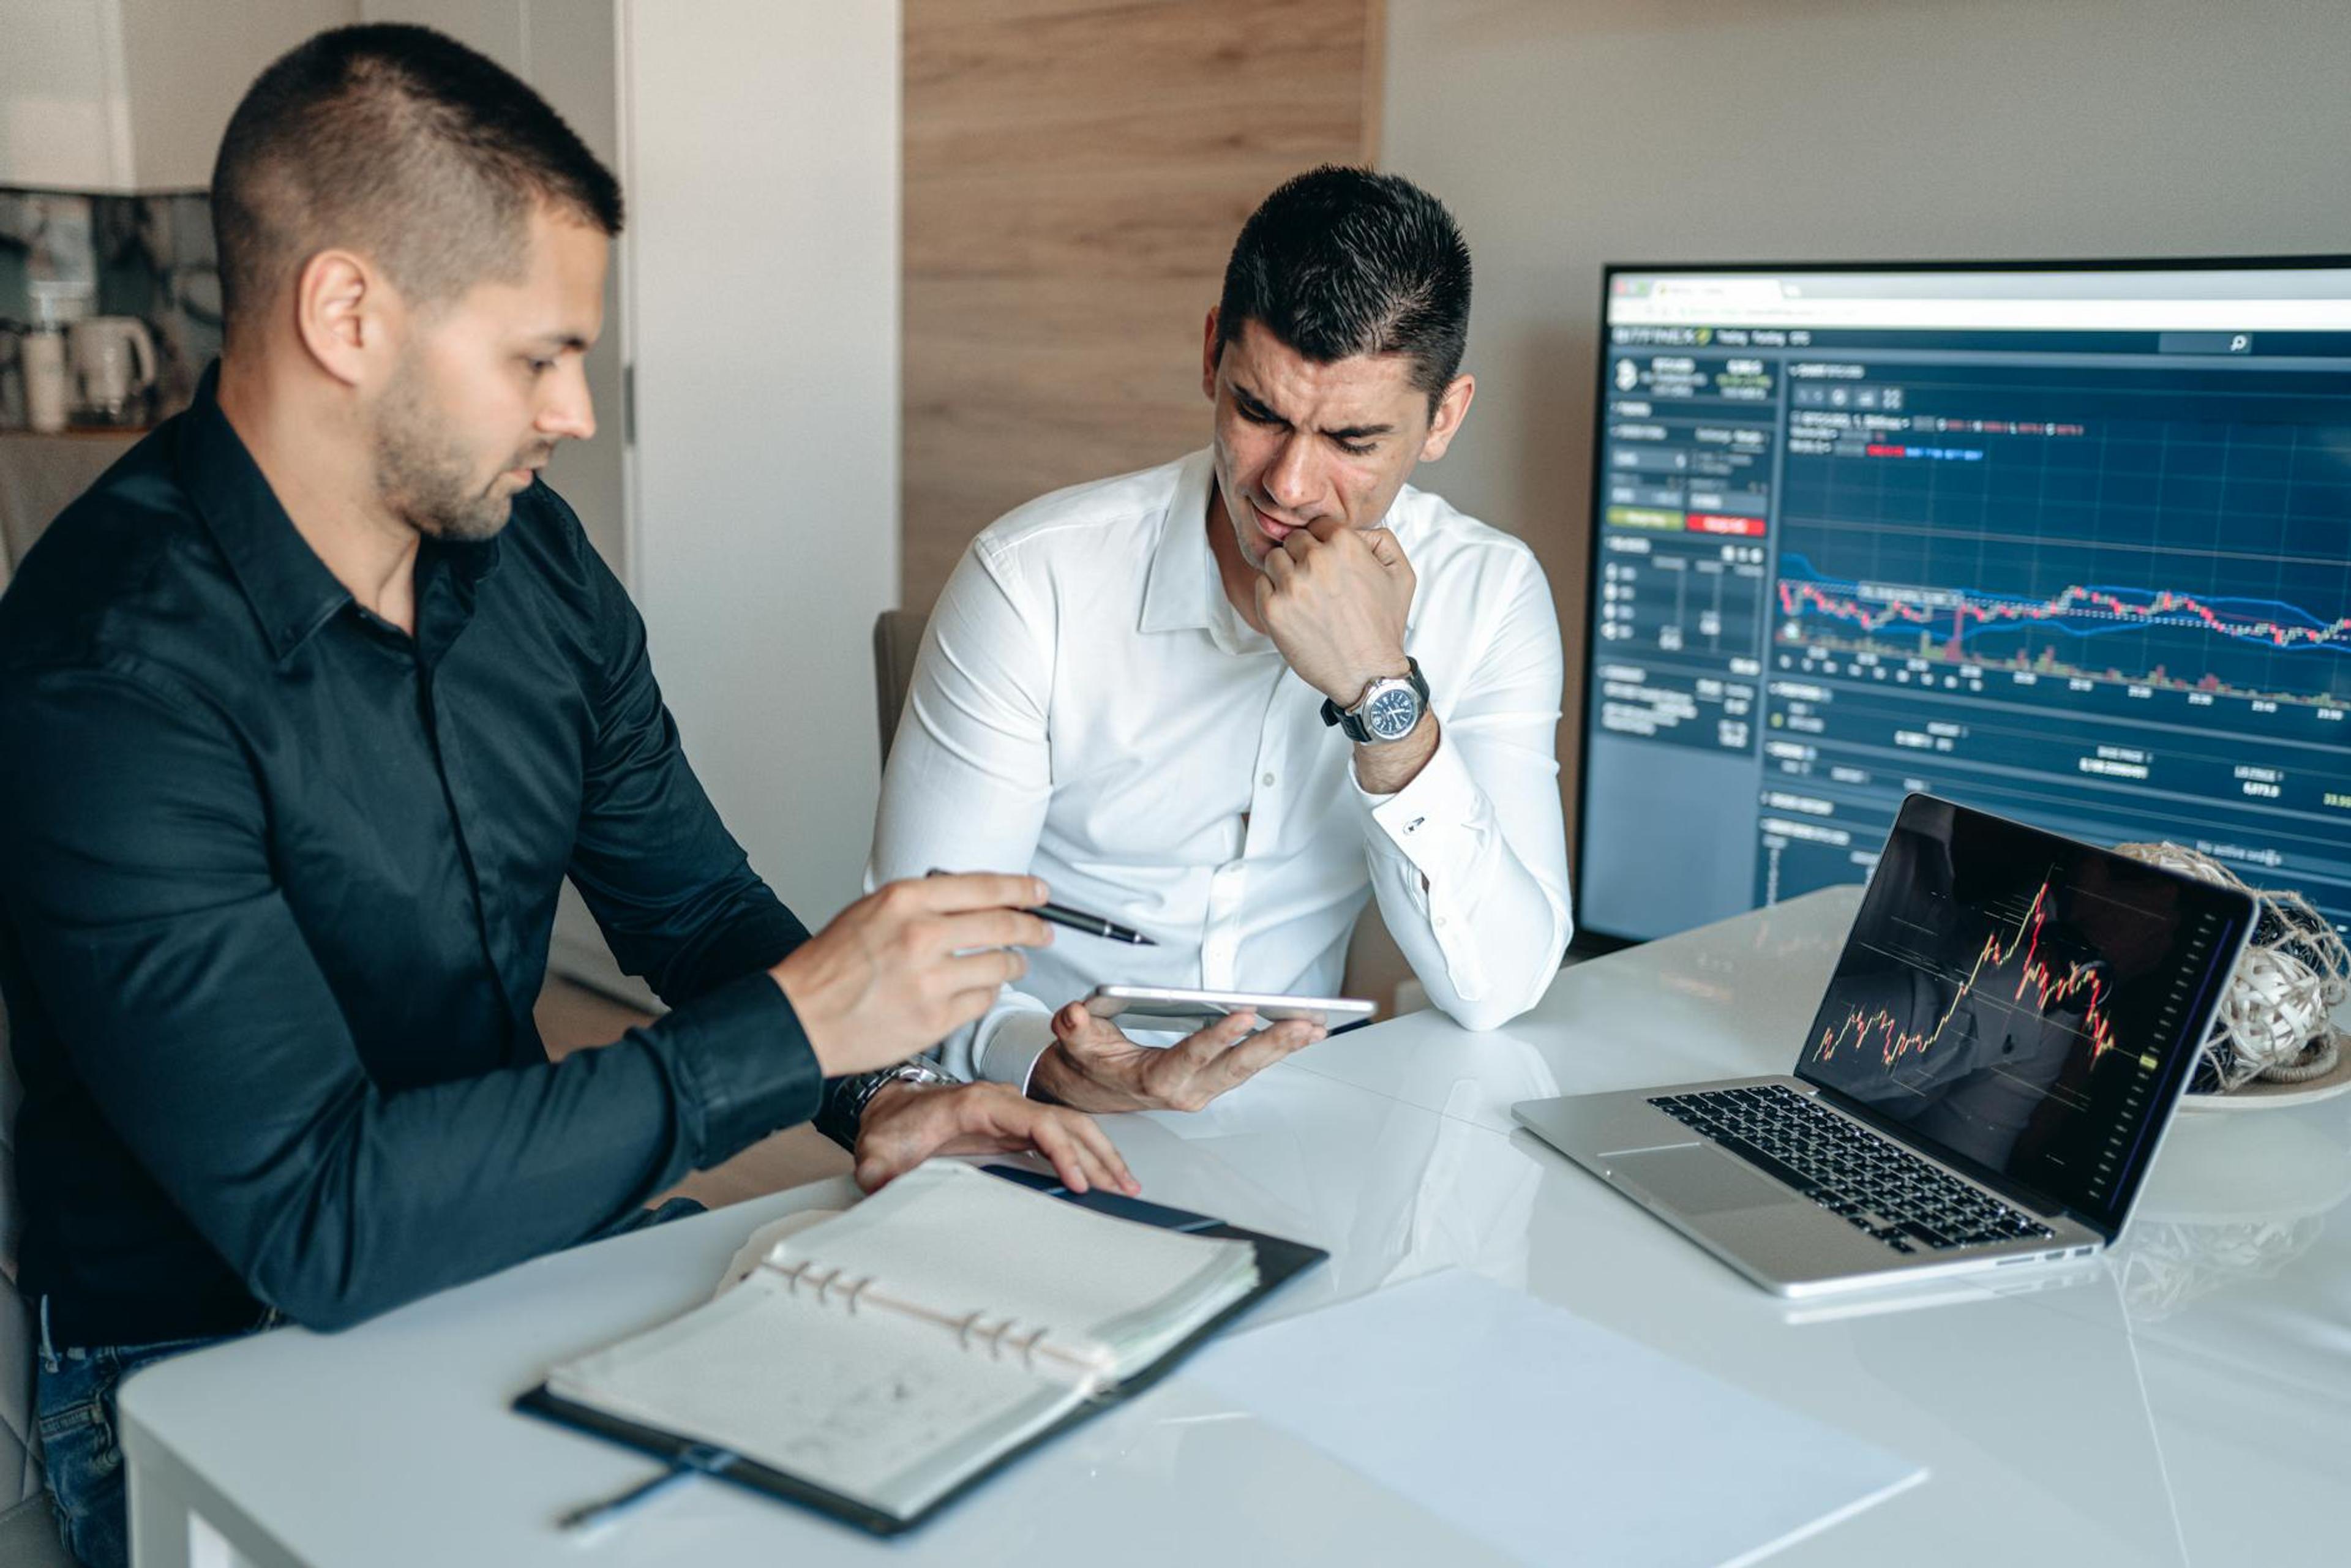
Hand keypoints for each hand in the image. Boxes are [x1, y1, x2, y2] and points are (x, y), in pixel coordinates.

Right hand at [770, 873, 1051, 1077]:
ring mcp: (931, 979)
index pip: (984, 886)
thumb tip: (968, 902)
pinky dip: (988, 993)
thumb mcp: (868, 912)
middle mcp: (922, 934)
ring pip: (1000, 965)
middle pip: (1003, 924)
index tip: (1038, 892)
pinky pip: (983, 1000)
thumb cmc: (827, 967)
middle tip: (1043, 931)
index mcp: (904, 899)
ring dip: (1014, 965)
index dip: (1021, 889)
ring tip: (1014, 965)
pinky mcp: (935, 1018)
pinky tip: (981, 990)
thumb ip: (919, 904)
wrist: (800, 1018)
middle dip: (1033, 928)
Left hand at [851, 1080, 1137, 1194]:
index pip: (1035, 1121)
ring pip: (1068, 1125)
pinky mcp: (1015, 1126)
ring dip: (1100, 1152)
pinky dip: (1084, 1152)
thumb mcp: (877, 1152)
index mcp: (977, 1103)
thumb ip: (879, 1172)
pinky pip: (1059, 1134)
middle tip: (1121, 1186)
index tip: (1078, 1180)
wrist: (888, 1107)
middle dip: (1098, 1153)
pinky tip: (1099, 1172)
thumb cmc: (890, 1125)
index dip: (1061, 1150)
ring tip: (1124, 1183)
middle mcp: (1003, 1101)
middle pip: (1064, 1121)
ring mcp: (1012, 1112)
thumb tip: (883, 1190)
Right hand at [1030, 1004, 1325, 1113]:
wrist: (1092, 1091)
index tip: (1243, 1016)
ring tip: (1315, 1026)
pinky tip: (1301, 1033)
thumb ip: (1075, 1028)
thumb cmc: (1090, 1065)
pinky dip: (1277, 1049)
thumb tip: (1074, 1014)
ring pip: (1250, 1068)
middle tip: (1304, 1026)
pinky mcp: (1214, 1082)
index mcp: (1157, 1079)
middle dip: (1273, 1045)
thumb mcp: (1075, 1044)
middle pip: (1236, 1067)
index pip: (1192, 1056)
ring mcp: (1204, 1088)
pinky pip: (1250, 1066)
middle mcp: (1187, 1089)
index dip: (1218, 1037)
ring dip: (1284, 1048)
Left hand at [1252, 518, 1415, 704]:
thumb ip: (1382, 540)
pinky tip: (1293, 609)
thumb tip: (1359, 529)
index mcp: (1345, 545)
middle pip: (1294, 540)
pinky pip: (1261, 584)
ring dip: (1285, 572)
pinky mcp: (1272, 609)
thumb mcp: (1401, 575)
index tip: (1328, 561)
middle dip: (1303, 556)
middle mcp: (1315, 560)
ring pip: (1273, 558)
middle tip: (1317, 581)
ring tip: (1304, 595)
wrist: (1368, 674)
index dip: (1324, 542)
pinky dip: (1272, 592)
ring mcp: (1291, 585)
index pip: (1319, 524)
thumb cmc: (1384, 626)